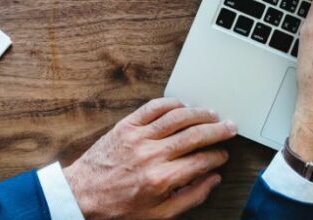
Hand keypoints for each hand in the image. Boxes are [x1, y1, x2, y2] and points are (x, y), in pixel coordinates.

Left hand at [61, 98, 236, 218]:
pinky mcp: (126, 126)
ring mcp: (138, 137)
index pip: (201, 161)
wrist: (83, 195)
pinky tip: (183, 106)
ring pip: (177, 117)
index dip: (218, 156)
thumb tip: (212, 180)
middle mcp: (152, 155)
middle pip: (195, 135)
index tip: (223, 155)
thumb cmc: (119, 207)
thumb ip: (190, 197)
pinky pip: (153, 108)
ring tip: (212, 114)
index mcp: (161, 178)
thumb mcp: (158, 214)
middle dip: (217, 130)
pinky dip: (171, 103)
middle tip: (230, 128)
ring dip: (199, 113)